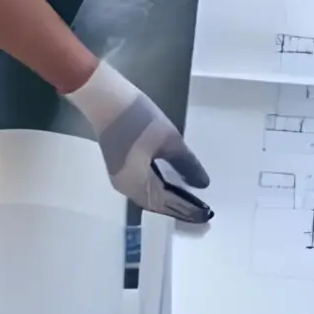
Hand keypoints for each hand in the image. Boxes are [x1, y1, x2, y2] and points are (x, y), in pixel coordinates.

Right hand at [66, 61, 212, 223]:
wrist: (105, 98)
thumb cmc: (139, 119)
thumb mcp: (169, 141)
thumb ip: (187, 165)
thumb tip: (202, 185)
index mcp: (136, 184)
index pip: (167, 204)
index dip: (187, 209)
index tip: (207, 215)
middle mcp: (126, 187)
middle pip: (157, 204)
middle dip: (179, 208)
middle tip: (203, 213)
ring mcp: (121, 177)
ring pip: (149, 196)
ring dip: (170, 200)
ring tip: (191, 202)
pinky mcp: (121, 166)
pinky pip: (144, 186)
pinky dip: (160, 189)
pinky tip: (172, 185)